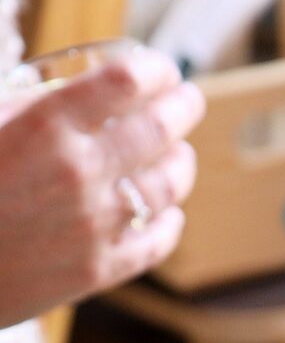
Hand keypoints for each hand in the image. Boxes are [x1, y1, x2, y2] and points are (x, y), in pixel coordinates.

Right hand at [0, 45, 204, 326]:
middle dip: (182, 108)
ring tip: (182, 156)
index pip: (125, 82)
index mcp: (45, 126)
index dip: (154, 71)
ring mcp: (92, 225)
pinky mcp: (97, 271)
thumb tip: (90, 95)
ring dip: (181, 165)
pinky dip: (171, 224)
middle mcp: (78, 173)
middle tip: (190, 101)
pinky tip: (172, 214)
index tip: (163, 70)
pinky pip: (155, 243)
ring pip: (165, 187)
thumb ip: (37, 107)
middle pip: (157, 130)